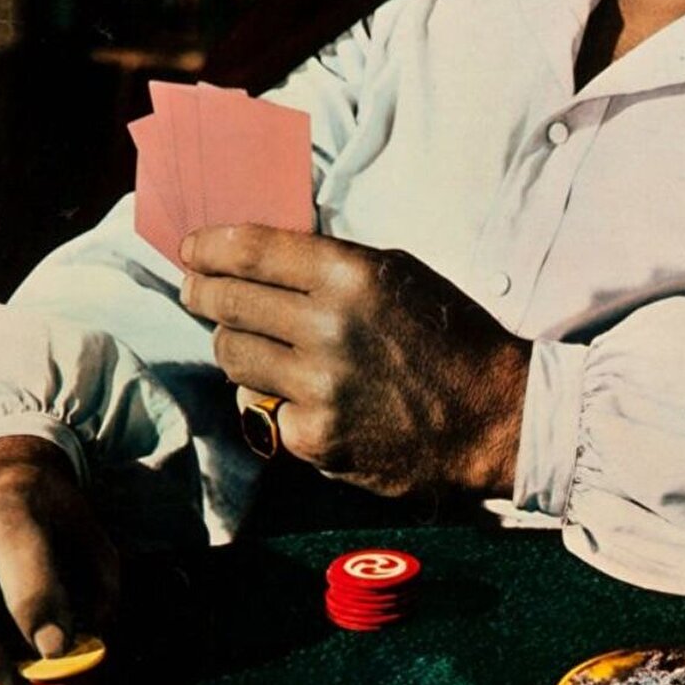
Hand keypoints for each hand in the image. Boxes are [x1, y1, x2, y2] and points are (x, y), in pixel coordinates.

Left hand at [180, 226, 530, 497]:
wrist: (493, 416)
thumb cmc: (449, 337)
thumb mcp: (397, 275)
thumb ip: (330, 266)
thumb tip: (262, 258)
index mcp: (349, 275)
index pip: (249, 251)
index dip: (208, 247)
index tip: (191, 249)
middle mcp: (327, 327)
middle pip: (227, 303)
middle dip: (203, 293)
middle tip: (197, 291)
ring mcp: (317, 386)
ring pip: (231, 357)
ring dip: (233, 345)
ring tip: (250, 342)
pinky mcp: (314, 437)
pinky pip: (262, 406)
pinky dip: (274, 397)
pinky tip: (303, 393)